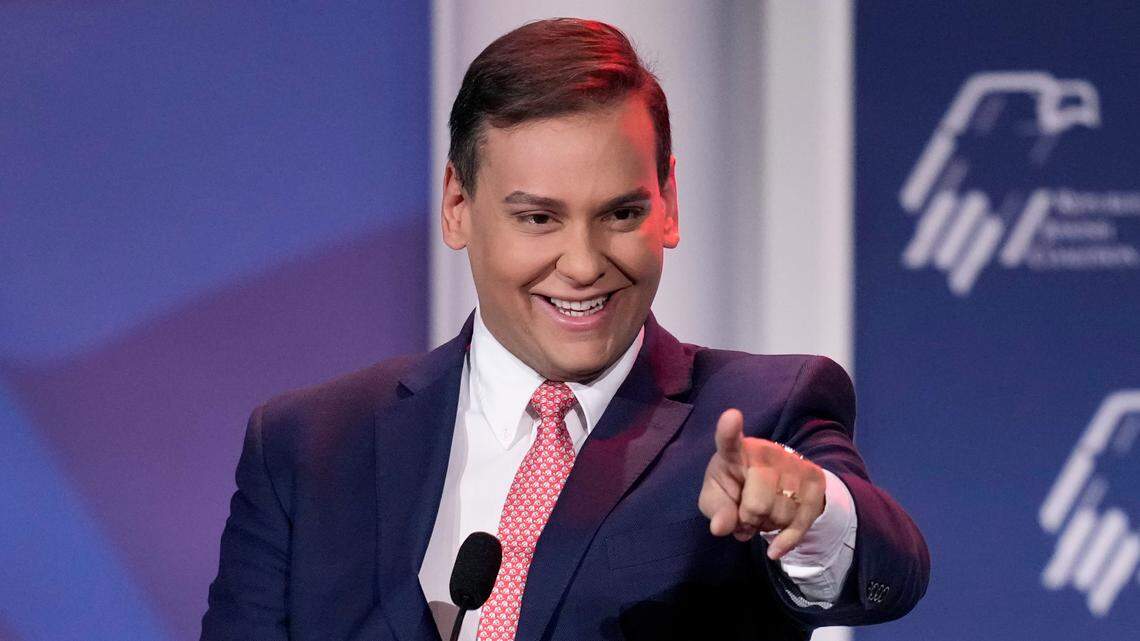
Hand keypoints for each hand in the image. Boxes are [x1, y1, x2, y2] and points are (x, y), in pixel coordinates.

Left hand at [698, 408, 826, 559]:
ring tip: (762, 517)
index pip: (729, 440)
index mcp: (735, 452)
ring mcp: (793, 462)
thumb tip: (720, 528)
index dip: (729, 430)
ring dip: (769, 527)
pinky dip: (787, 541)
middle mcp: (766, 452)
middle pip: (758, 504)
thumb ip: (716, 511)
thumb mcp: (716, 500)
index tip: (731, 417)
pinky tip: (775, 548)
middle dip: (750, 521)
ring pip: (782, 515)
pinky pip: (803, 521)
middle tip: (746, 517)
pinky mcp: (814, 478)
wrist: (772, 486)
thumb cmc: (735, 489)